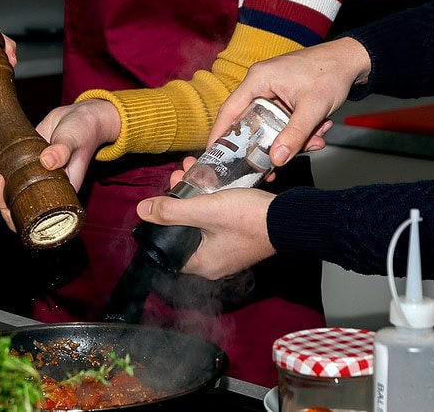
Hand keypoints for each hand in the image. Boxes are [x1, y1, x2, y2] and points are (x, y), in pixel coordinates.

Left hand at [0, 99, 121, 230]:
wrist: (78, 117)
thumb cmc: (84, 133)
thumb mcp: (75, 142)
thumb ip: (63, 151)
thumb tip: (46, 161)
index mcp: (56, 195)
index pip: (30, 218)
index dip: (11, 216)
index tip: (5, 200)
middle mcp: (40, 189)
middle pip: (9, 204)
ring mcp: (28, 175)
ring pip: (0, 187)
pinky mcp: (20, 160)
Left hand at [138, 160, 277, 279]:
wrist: (290, 218)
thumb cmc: (248, 218)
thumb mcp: (205, 210)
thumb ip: (171, 211)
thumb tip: (143, 211)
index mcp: (202, 264)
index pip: (169, 247)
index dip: (162, 221)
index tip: (163, 196)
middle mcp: (214, 263)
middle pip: (185, 230)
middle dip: (179, 199)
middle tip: (178, 176)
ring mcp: (229, 251)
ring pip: (201, 222)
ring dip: (195, 195)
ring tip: (192, 169)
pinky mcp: (241, 238)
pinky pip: (217, 221)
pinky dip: (211, 201)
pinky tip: (211, 180)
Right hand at [211, 37, 370, 166]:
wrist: (352, 60)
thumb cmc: (331, 73)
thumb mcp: (312, 109)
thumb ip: (294, 135)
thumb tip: (276, 160)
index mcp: (258, 80)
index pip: (229, 111)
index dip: (219, 135)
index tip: (213, 157)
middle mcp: (260, 85)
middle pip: (252, 124)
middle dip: (270, 144)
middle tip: (279, 163)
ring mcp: (272, 92)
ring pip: (271, 127)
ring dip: (292, 139)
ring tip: (315, 139)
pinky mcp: (283, 99)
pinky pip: (283, 122)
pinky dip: (299, 131)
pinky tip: (319, 130)